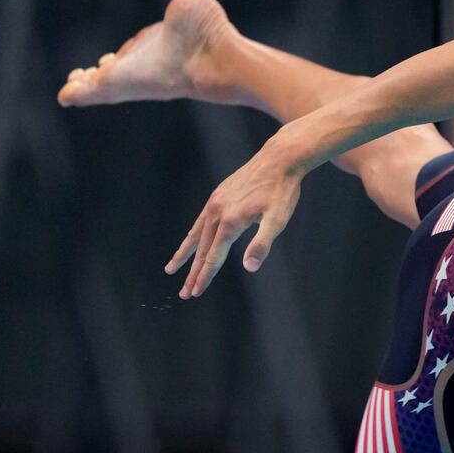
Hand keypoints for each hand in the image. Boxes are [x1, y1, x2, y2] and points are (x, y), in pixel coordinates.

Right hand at [167, 140, 302, 298]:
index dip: (204, 277)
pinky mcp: (217, 195)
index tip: (195, 293)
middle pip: (202, 250)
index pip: (214, 257)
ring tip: (171, 269)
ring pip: (196, 235)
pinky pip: (200, 220)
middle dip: (193, 273)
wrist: (278, 159)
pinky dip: (193, 235)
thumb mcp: (277, 220)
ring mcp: (215, 203)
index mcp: (231, 222)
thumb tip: (249, 267)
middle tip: (185, 294)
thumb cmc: (282, 191)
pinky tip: (191, 241)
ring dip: (185, 254)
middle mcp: (217, 213)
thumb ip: (261, 244)